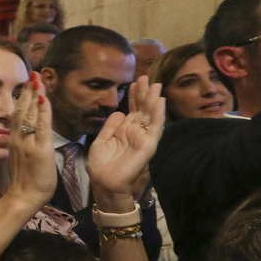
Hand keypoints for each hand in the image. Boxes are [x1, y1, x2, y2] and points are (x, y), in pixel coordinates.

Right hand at [5, 74, 57, 211]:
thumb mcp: (22, 156)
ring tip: (37, 79)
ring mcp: (28, 142)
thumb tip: (30, 131)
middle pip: (22, 109)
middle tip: (33, 73)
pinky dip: (42, 111)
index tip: (29, 82)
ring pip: (29, 113)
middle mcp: (19, 138)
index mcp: (15, 139)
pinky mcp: (39, 149)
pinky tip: (43, 98)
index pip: (19, 113)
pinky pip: (41, 126)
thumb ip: (25, 141)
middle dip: (27, 90)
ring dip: (34, 95)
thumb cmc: (27, 179)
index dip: (24, 97)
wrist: (24, 195)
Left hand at [86, 76, 165, 212]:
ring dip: (153, 99)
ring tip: (155, 84)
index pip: (132, 110)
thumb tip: (119, 112)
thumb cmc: (101, 165)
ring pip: (151, 115)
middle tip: (147, 77)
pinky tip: (159, 101)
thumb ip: (110, 126)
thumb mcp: (101, 141)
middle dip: (144, 93)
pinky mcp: (149, 145)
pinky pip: (155, 127)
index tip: (134, 82)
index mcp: (124, 131)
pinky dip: (158, 114)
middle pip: (142, 109)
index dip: (133, 96)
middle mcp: (136, 132)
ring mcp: (144, 138)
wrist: (105, 184)